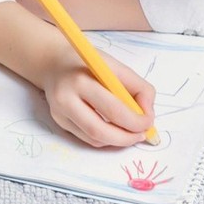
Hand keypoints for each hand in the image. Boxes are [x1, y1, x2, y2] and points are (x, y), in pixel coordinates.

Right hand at [39, 46, 156, 147]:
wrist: (54, 63)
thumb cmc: (89, 64)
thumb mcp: (115, 66)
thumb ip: (137, 87)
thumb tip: (148, 114)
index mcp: (82, 81)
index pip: (112, 108)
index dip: (135, 120)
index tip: (149, 121)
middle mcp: (66, 99)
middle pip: (99, 129)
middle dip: (126, 136)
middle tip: (142, 135)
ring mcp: (60, 114)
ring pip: (93, 138)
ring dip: (118, 141)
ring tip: (133, 134)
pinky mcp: (59, 123)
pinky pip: (87, 138)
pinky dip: (106, 138)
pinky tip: (117, 131)